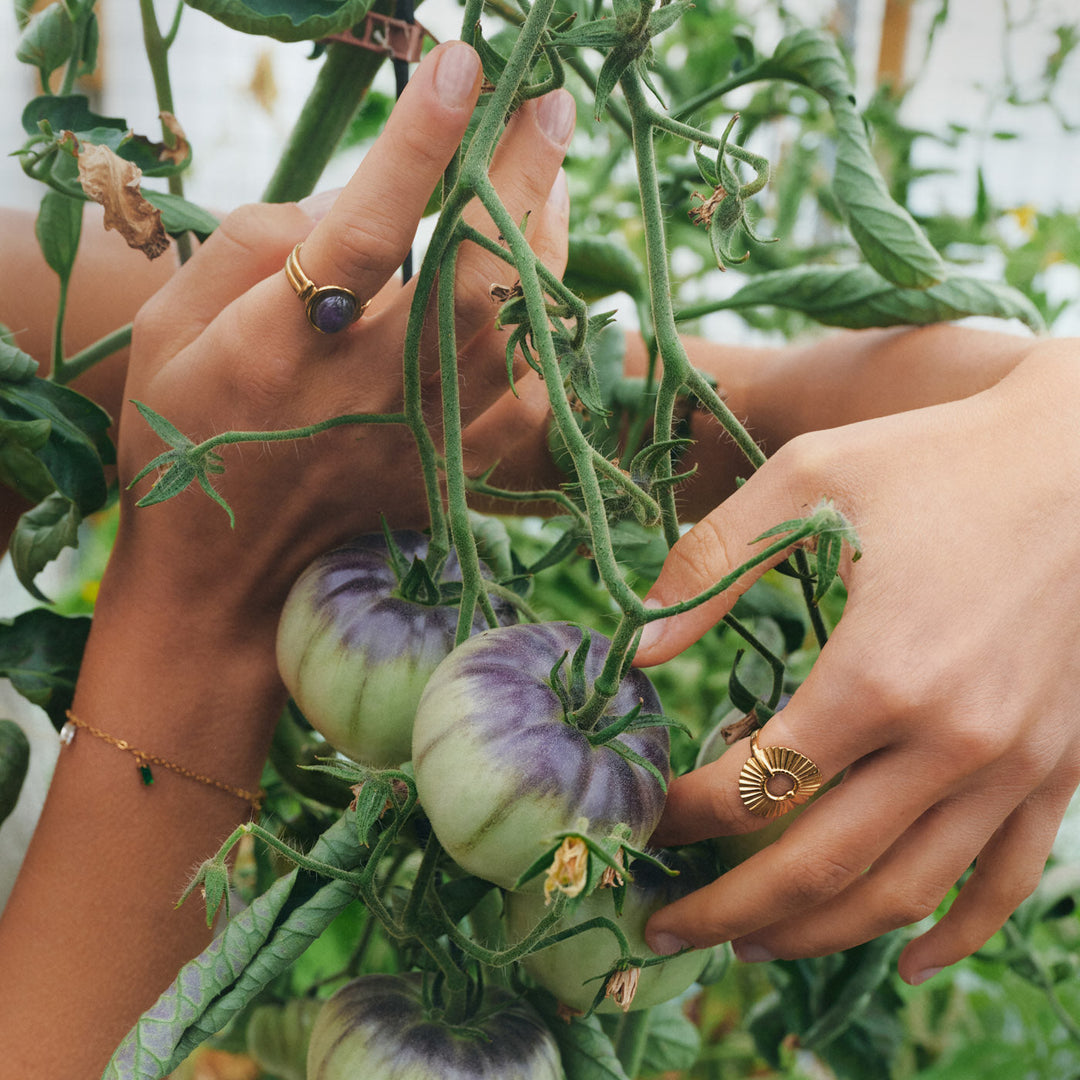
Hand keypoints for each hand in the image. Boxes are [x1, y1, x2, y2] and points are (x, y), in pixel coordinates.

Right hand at [114, 40, 572, 623]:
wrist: (229, 576)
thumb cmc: (185, 439)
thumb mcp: (168, 331)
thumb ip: (249, 247)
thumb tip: (352, 196)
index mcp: (277, 352)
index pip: (360, 233)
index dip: (417, 145)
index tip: (460, 63)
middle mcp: (362, 397)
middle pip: (470, 281)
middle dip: (521, 177)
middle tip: (549, 102)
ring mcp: (420, 443)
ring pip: (516, 338)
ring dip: (548, 247)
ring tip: (553, 177)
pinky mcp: (453, 476)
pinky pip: (529, 402)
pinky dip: (550, 338)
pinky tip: (544, 287)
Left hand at [634, 343, 1079, 983]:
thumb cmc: (936, 458)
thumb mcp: (805, 479)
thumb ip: (710, 566)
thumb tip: (635, 653)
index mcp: (877, 672)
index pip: (753, 785)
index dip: (682, 815)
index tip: (641, 817)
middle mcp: (950, 740)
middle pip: (818, 865)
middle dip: (726, 907)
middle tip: (665, 927)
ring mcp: (1014, 766)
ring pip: (904, 894)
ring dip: (817, 933)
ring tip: (749, 942)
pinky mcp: (1058, 767)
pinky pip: (1007, 883)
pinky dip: (953, 936)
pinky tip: (906, 959)